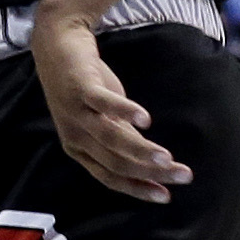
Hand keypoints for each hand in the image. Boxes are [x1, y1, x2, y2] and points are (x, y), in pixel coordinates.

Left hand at [32, 14, 190, 204]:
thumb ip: (123, 137)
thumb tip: (150, 158)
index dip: (138, 188)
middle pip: (116, 162)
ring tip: (169, 159)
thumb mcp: (104, 117)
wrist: (56, 44)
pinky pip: (103, 104)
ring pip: (112, 140)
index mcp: (80, 148)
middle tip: (184, 176)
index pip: (110, 177)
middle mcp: (75, 135)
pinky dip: (125, 112)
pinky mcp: (80, 88)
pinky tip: (146, 120)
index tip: (166, 196)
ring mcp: (75, 112)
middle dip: (151, 173)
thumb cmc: (84, 84)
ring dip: (142, 151)